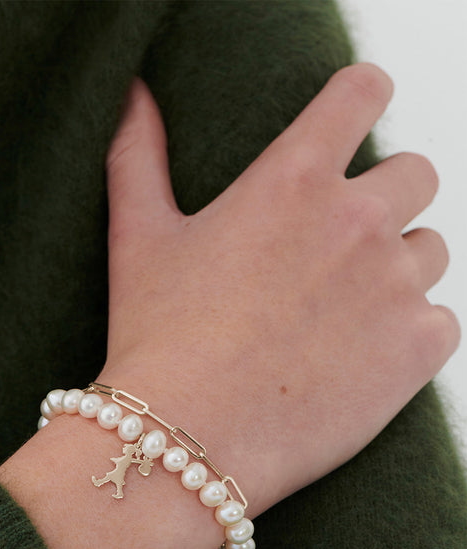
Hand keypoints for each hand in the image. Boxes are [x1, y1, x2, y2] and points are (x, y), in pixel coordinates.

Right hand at [99, 63, 458, 516]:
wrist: (187, 441)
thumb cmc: (158, 339)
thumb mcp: (138, 238)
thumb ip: (139, 155)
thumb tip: (130, 91)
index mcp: (294, 179)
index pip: (362, 93)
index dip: (364, 96)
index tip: (358, 112)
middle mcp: (358, 220)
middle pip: (417, 174)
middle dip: (387, 199)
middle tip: (340, 248)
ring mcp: (396, 284)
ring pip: (431, 251)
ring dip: (399, 271)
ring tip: (343, 315)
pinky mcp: (418, 348)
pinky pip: (442, 322)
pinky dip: (412, 335)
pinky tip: (361, 359)